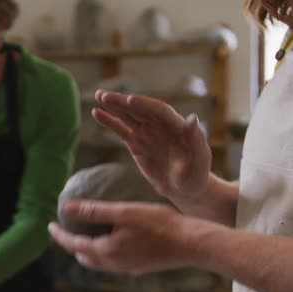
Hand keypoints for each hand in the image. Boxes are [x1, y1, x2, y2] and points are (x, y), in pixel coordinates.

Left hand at [49, 200, 197, 274]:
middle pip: (84, 257)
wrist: (192, 244)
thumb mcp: (124, 211)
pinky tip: (111, 239)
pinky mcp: (139, 267)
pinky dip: (102, 252)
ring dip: (86, 251)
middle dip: (71, 245)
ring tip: (85, 235)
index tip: (49, 225)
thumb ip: (94, 210)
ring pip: (98, 262)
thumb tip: (66, 207)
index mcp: (106, 251)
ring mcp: (127, 268)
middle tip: (66, 230)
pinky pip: (112, 262)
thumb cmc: (159, 224)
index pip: (73, 244)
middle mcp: (113, 263)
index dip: (59, 235)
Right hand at [94, 90, 211, 198]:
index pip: (159, 110)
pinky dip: (109, 121)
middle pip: (139, 109)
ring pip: (128, 115)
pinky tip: (96, 113)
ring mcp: (147, 132)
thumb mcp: (201, 160)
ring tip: (98, 96)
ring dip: (113, 105)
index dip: (145, 105)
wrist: (184, 188)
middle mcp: (160, 125)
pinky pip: (120, 129)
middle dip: (122, 101)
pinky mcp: (136, 142)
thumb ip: (197, 140)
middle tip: (104, 95)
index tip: (129, 100)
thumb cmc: (196, 176)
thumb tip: (192, 118)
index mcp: (176, 126)